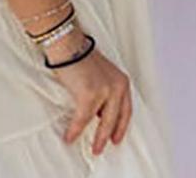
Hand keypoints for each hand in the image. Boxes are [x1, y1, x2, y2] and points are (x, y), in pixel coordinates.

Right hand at [48, 38, 134, 155]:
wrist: (69, 46)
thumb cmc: (80, 59)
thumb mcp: (99, 77)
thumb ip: (103, 94)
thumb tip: (97, 114)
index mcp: (122, 81)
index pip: (126, 109)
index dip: (122, 125)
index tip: (117, 138)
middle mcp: (118, 85)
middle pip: (118, 118)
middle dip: (110, 135)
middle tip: (103, 148)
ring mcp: (106, 90)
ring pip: (104, 121)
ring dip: (97, 137)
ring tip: (93, 148)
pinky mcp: (91, 94)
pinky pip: (83, 119)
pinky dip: (76, 130)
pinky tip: (70, 137)